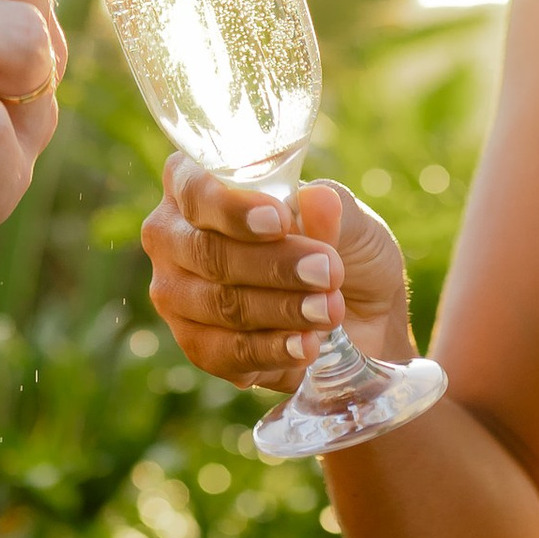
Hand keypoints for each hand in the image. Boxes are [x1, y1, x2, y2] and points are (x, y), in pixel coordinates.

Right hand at [141, 162, 415, 391]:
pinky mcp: (198, 346)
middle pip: (204, 252)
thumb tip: (317, 199)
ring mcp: (177, 295)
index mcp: (195, 184)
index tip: (278, 221)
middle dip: (270, 264)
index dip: (231, 208)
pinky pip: (223, 353)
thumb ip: (331, 212)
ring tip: (330, 309)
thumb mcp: (350, 222)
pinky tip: (306, 345)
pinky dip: (270, 350)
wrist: (365, 316)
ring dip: (279, 308)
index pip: (193, 190)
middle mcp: (173, 236)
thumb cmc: (344, 249)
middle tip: (328, 271)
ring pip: (217, 304)